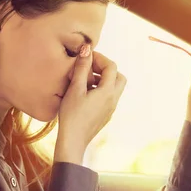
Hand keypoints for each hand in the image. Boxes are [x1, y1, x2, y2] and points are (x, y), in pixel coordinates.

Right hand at [55, 46, 126, 164]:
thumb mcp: (75, 89)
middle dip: (106, 69)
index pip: (111, 66)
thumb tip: (87, 49)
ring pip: (115, 88)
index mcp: (108, 91)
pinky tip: (85, 94)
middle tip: (90, 68)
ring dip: (104, 80)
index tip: (86, 57)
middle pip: (119, 76)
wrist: (73, 140)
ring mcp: (111, 108)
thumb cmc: (72, 115)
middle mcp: (113, 99)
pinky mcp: (106, 115)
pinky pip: (109, 97)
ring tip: (85, 81)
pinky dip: (101, 90)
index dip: (100, 58)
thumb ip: (82, 68)